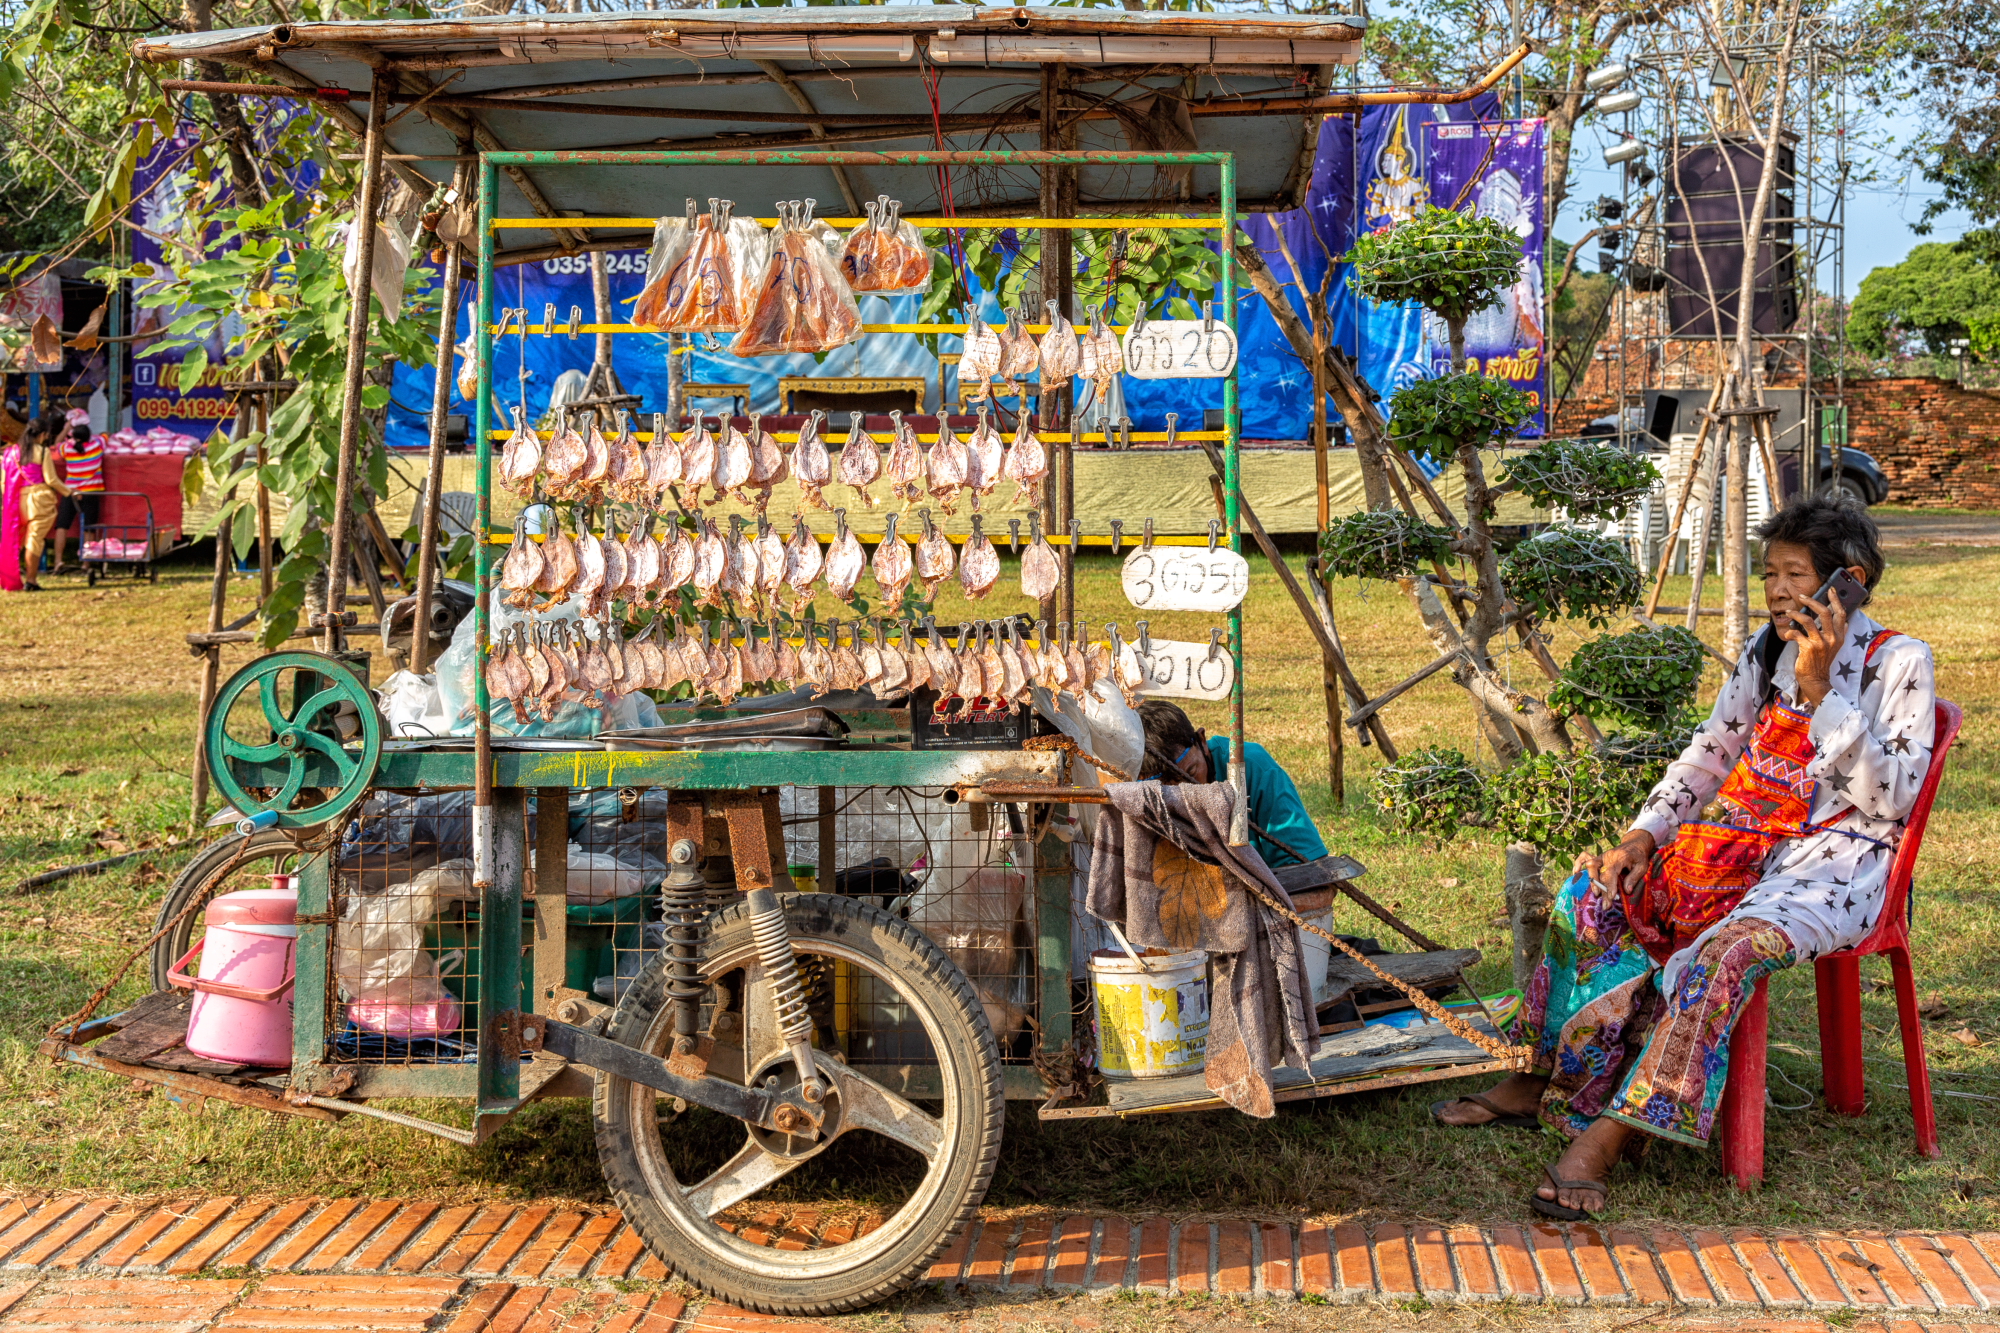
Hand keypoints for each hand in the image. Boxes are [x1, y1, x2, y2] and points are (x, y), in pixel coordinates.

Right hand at [1573, 829, 1656, 893]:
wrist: (1635, 843)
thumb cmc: (1639, 856)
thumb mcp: (1642, 866)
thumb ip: (1634, 877)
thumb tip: (1627, 891)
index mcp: (1619, 857)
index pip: (1611, 872)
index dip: (1610, 885)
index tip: (1611, 897)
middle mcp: (1607, 856)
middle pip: (1601, 873)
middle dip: (1602, 890)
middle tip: (1605, 905)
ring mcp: (1601, 856)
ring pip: (1591, 866)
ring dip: (1592, 880)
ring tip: (1596, 894)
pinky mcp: (1598, 857)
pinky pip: (1584, 857)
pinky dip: (1578, 864)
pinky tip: (1576, 873)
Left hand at [1786, 590, 1848, 708]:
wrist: (1816, 680)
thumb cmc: (1821, 662)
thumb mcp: (1835, 647)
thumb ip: (1839, 633)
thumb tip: (1845, 621)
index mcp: (1839, 636)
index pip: (1841, 614)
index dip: (1836, 600)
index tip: (1831, 590)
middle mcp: (1832, 638)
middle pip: (1825, 613)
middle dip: (1812, 601)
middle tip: (1802, 596)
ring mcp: (1820, 643)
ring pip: (1808, 620)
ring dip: (1796, 614)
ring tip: (1789, 612)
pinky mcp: (1808, 648)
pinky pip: (1796, 633)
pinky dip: (1789, 631)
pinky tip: (1787, 633)